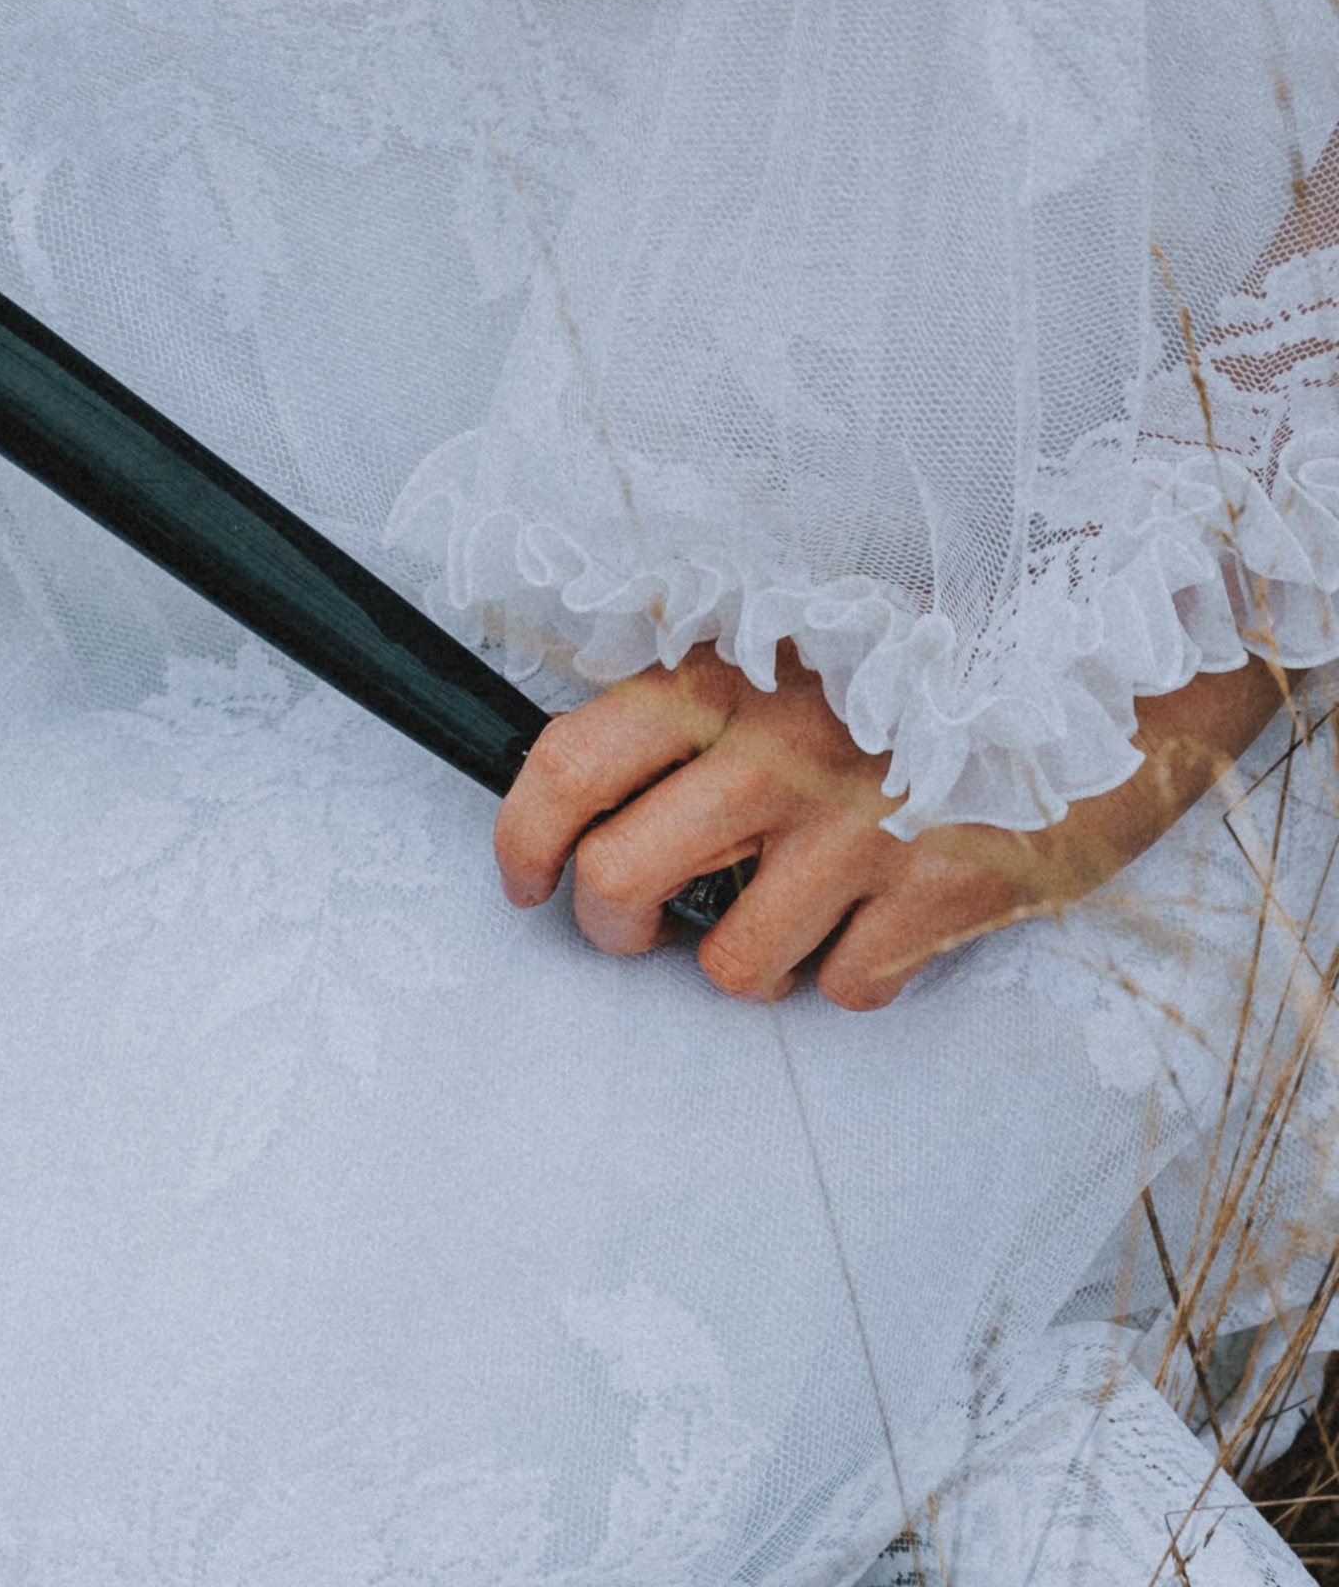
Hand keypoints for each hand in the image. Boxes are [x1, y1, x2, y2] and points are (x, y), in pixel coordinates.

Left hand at [496, 641, 1284, 1010]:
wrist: (1103, 646)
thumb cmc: (935, 640)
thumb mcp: (795, 636)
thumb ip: (705, 698)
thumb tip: (613, 778)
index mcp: (722, 676)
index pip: (567, 764)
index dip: (521, 839)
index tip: (523, 876)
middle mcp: (771, 755)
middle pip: (617, 882)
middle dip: (607, 924)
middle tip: (630, 920)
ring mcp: (853, 832)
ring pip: (727, 963)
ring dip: (742, 955)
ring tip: (784, 908)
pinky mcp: (938, 896)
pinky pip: (844, 987)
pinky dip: (851, 969)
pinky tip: (880, 913)